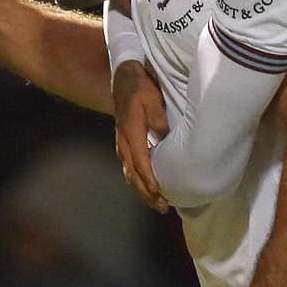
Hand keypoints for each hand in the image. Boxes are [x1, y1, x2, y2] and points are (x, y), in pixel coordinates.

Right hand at [112, 59, 168, 212]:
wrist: (124, 79)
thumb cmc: (141, 88)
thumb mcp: (152, 99)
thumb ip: (158, 120)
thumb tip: (164, 140)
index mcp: (131, 133)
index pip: (140, 163)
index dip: (149, 180)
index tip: (159, 193)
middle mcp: (124, 143)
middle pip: (133, 174)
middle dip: (147, 193)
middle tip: (162, 207)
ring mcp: (122, 144)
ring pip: (130, 174)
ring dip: (142, 190)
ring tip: (156, 203)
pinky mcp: (124, 144)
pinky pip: (130, 168)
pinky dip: (138, 181)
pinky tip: (148, 188)